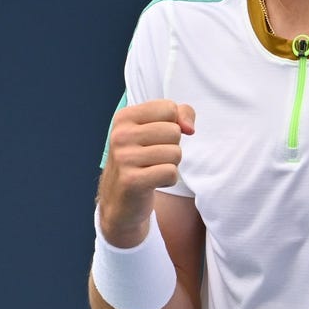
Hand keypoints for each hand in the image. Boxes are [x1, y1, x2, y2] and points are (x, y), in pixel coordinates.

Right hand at [97, 100, 195, 246]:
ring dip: (171, 165)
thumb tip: (189, 128)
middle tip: (154, 158)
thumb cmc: (143, 158)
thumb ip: (181, 114)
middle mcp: (120, 135)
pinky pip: (171, 172)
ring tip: (153, 170)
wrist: (119, 199)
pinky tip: (153, 182)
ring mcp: (124, 158)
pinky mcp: (131, 181)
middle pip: (174, 131)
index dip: (173, 125)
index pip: (169, 108)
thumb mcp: (157, 129)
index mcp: (124, 117)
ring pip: (175, 153)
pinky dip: (168, 179)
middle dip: (172, 147)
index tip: (157, 138)